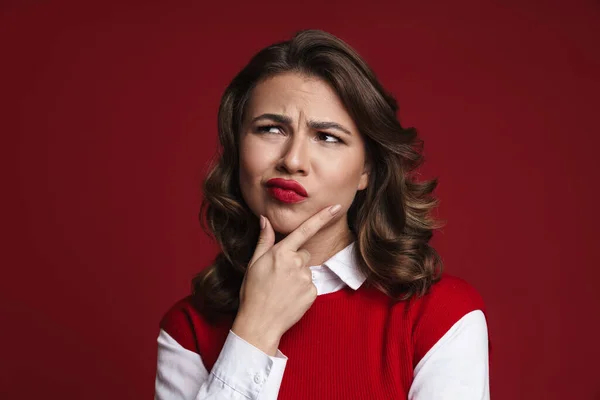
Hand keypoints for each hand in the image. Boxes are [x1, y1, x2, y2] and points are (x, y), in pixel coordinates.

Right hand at [231, 204, 341, 355]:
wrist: (259, 323)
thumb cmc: (253, 292)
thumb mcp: (254, 263)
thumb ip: (264, 240)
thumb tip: (265, 219)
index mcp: (281, 252)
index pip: (305, 230)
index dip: (322, 217)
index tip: (336, 206)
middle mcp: (296, 263)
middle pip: (304, 253)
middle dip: (295, 260)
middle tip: (279, 276)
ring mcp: (306, 278)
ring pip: (307, 270)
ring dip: (298, 276)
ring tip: (282, 289)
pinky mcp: (312, 293)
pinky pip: (311, 285)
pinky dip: (302, 290)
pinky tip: (290, 297)